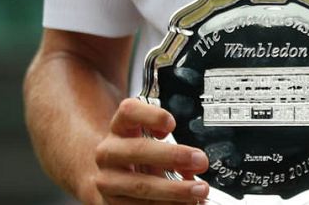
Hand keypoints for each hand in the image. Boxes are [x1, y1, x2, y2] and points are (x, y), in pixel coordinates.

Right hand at [89, 98, 207, 204]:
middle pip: (138, 149)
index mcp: (120, 127)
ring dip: (174, 190)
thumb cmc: (138, 154)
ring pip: (140, 185)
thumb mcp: (152, 141)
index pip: (129, 111)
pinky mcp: (111, 203)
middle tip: (200, 161)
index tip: (172, 124)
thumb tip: (196, 162)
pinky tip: (181, 204)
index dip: (151, 115)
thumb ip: (174, 148)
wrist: (112, 178)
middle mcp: (109, 151)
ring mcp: (107, 179)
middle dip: (174, 156)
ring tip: (197, 191)